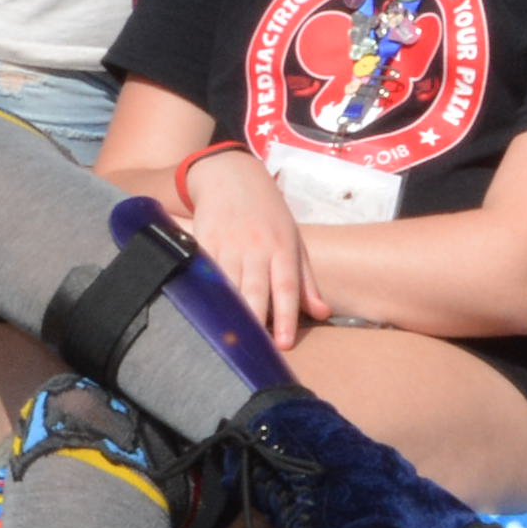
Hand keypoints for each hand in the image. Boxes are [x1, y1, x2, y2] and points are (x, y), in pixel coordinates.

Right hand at [176, 152, 311, 345]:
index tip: (284, 344)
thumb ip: (306, 280)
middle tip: (256, 351)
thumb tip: (322, 314)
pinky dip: (207, 295)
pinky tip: (207, 313)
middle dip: (256, 321)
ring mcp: (228, 245)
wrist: (231, 177)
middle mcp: (256, 247)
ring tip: (231, 340)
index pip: (286, 288)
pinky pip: (206, 274)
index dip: (286, 317)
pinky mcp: (204, 242)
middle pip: (255, 291)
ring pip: (229, 286)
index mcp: (282, 247)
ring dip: (231, 313)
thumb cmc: (268, 214)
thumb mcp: (293, 241)